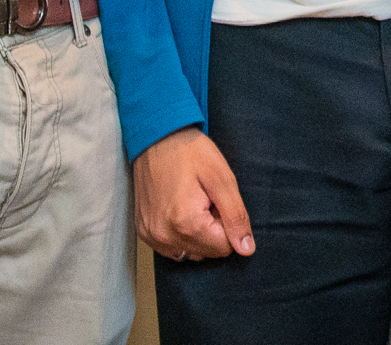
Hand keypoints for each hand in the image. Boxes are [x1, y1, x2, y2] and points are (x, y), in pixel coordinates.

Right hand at [135, 126, 254, 261]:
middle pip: (206, 252)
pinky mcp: (143, 233)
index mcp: (186, 224)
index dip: (226, 224)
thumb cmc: (190, 153)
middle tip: (204, 199)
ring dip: (197, 234)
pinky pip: (172, 248)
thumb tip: (247, 250)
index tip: (216, 201)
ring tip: (192, 203)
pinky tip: (178, 209)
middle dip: (212, 230)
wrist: (156, 137)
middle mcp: (164, 236)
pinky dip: (180, 234)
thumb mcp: (222, 179)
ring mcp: (151, 236)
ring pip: (190, 252)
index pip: (223, 248)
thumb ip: (236, 217)